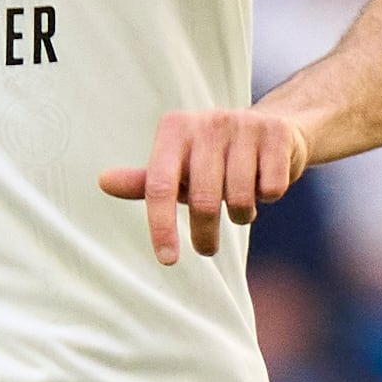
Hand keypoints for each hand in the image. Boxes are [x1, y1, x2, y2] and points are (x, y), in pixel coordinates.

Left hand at [98, 107, 306, 262]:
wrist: (275, 130)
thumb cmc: (214, 159)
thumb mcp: (178, 170)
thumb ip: (144, 181)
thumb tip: (103, 182)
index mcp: (175, 128)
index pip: (160, 186)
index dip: (162, 226)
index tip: (167, 260)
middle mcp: (208, 121)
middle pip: (204, 200)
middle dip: (205, 235)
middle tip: (206, 248)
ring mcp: (245, 124)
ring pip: (241, 199)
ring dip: (242, 216)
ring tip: (241, 206)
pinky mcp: (278, 134)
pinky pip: (271, 189)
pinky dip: (269, 198)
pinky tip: (265, 183)